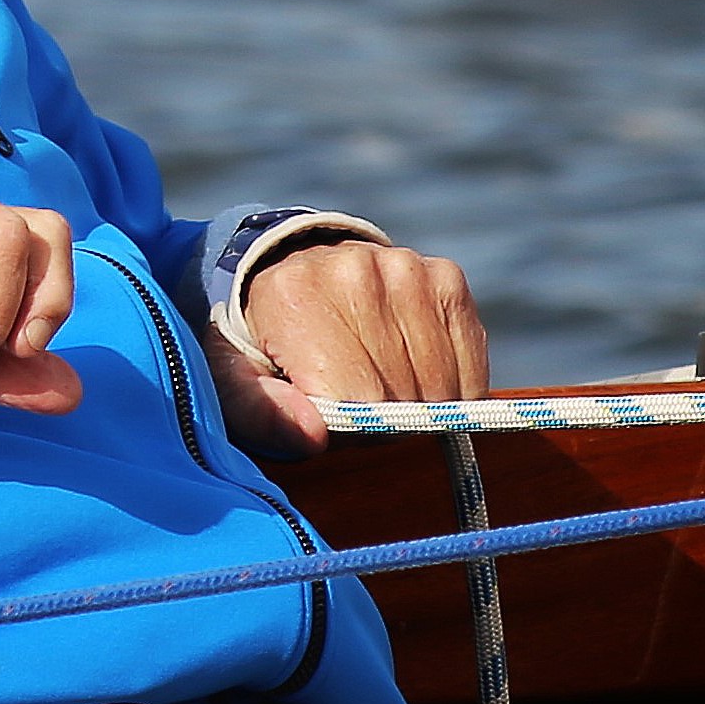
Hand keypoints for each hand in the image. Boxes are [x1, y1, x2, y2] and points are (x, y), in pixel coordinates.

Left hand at [213, 240, 487, 460]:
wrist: (294, 274)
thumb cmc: (263, 343)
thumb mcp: (234, 381)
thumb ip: (260, 413)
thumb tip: (313, 435)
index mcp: (293, 295)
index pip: (354, 399)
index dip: (350, 427)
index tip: (332, 418)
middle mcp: (353, 271)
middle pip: (399, 393)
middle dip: (383, 418)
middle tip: (356, 403)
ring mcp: (404, 268)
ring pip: (439, 382)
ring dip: (420, 403)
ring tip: (381, 387)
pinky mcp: (445, 276)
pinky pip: (470, 361)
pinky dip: (455, 385)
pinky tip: (420, 377)